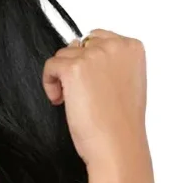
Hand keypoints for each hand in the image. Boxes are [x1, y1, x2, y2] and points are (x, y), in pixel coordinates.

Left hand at [42, 28, 148, 167]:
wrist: (117, 144)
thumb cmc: (122, 124)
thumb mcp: (127, 84)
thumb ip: (112, 65)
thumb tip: (85, 57)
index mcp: (132, 48)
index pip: (99, 38)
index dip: (88, 61)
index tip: (88, 83)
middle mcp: (114, 46)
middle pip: (80, 45)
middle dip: (75, 68)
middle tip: (79, 94)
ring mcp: (94, 55)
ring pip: (64, 55)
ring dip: (61, 78)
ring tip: (70, 101)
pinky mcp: (74, 69)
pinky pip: (51, 65)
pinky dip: (49, 83)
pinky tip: (59, 100)